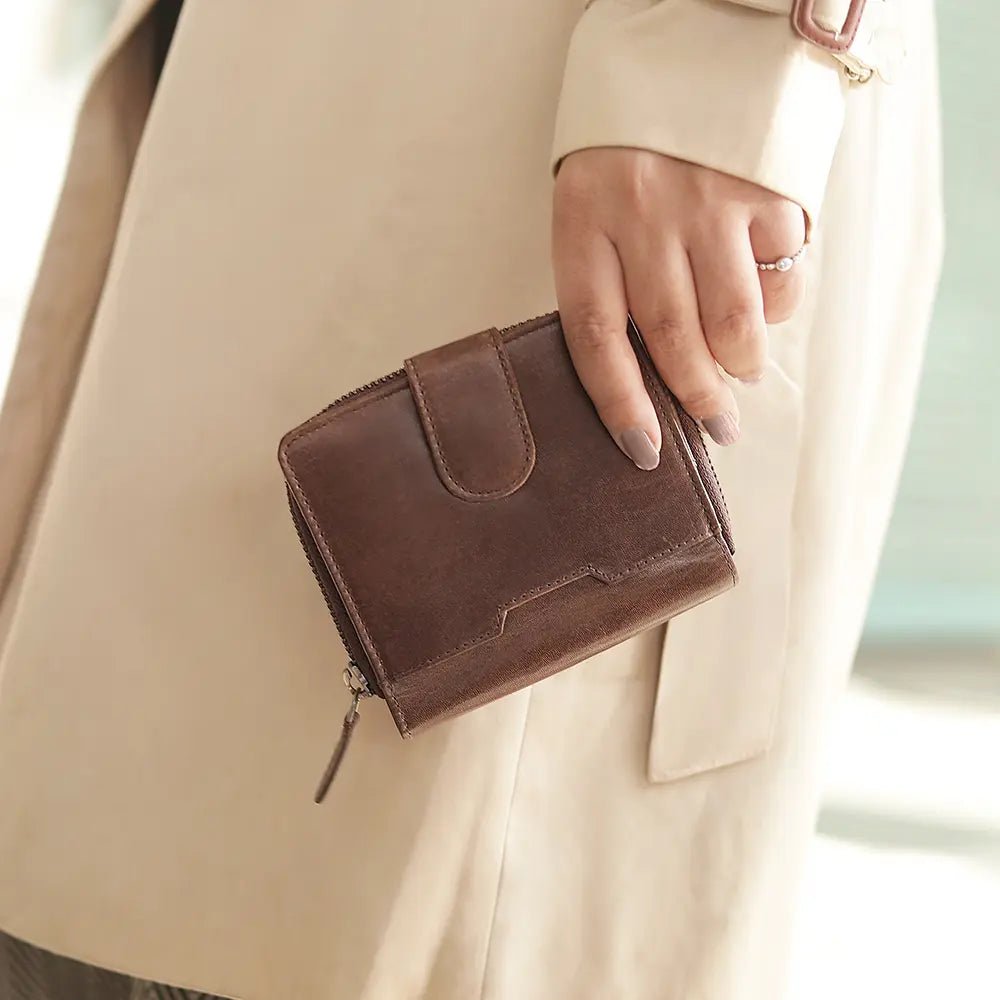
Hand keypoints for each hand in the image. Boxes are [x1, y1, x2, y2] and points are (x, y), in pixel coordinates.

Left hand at [551, 148, 805, 467]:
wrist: (691, 54)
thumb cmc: (628, 153)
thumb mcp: (592, 205)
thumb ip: (609, 278)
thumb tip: (647, 375)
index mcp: (583, 222)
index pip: (595, 335)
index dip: (619, 404)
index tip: (643, 451)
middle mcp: (643, 213)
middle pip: (670, 338)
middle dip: (697, 398)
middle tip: (716, 428)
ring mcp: (708, 200)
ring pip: (732, 321)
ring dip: (741, 363)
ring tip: (740, 372)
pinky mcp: (765, 188)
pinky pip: (781, 276)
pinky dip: (778, 305)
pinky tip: (765, 300)